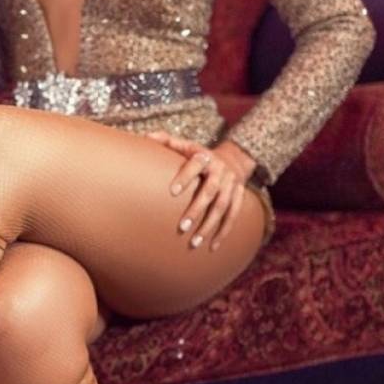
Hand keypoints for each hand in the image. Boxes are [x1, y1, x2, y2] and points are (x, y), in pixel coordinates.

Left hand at [146, 130, 246, 251]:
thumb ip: (166, 141)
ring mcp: (231, 184)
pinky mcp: (239, 196)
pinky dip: (224, 231)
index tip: (172, 192)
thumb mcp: (185, 145)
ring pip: (223, 206)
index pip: (196, 164)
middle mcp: (220, 170)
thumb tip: (145, 137)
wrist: (233, 159)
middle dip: (197, 209)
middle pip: (210, 191)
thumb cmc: (198, 155)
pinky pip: (233, 215)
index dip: (185, 177)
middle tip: (181, 227)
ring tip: (194, 242)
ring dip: (209, 225)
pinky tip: (212, 247)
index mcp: (205, 156)